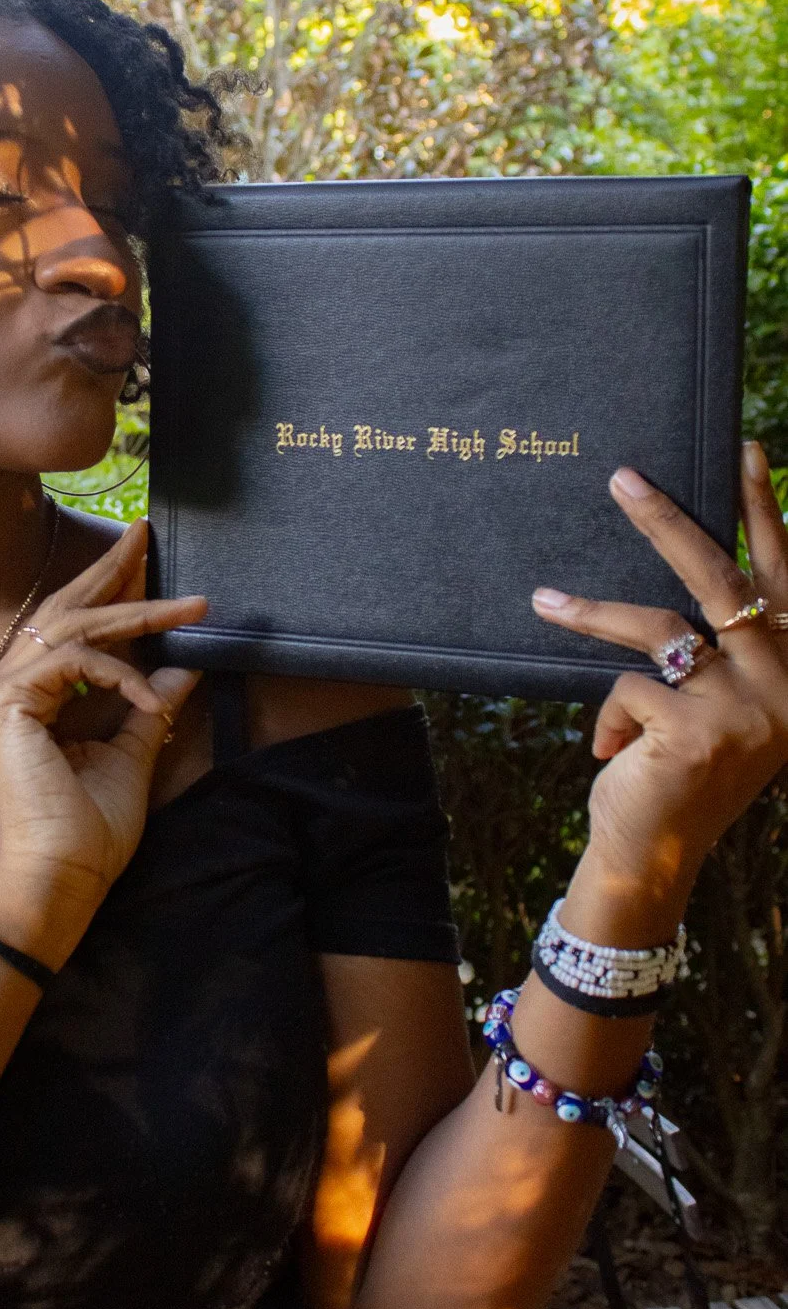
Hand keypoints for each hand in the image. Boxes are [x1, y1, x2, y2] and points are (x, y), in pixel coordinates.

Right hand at [0, 520, 202, 965]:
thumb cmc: (86, 833)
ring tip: (191, 605)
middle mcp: (0, 688)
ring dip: (136, 611)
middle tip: (148, 534)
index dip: (110, 595)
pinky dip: (121, 674)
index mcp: (24, 701)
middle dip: (110, 571)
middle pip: (62, 612)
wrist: (57, 878)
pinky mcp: (3, 702)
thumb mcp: (128, 758)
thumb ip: (146, 711)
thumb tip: (181, 673)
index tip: (147, 563)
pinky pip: (75, 662)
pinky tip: (151, 696)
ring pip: (73, 629)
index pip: (70, 632)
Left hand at [532, 442, 787, 924]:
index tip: (749, 451)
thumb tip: (697, 557)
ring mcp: (745, 709)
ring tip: (544, 600)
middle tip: (624, 477)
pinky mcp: (694, 732)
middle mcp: (785, 685)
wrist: (659, 857)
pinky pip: (628, 687)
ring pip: (659, 627)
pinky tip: (612, 750)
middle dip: (669, 522)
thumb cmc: (681, 772)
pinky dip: (609, 714)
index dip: (766, 514)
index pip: (783, 577)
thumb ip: (722, 649)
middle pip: (723, 580)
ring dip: (593, 611)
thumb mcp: (718, 707)